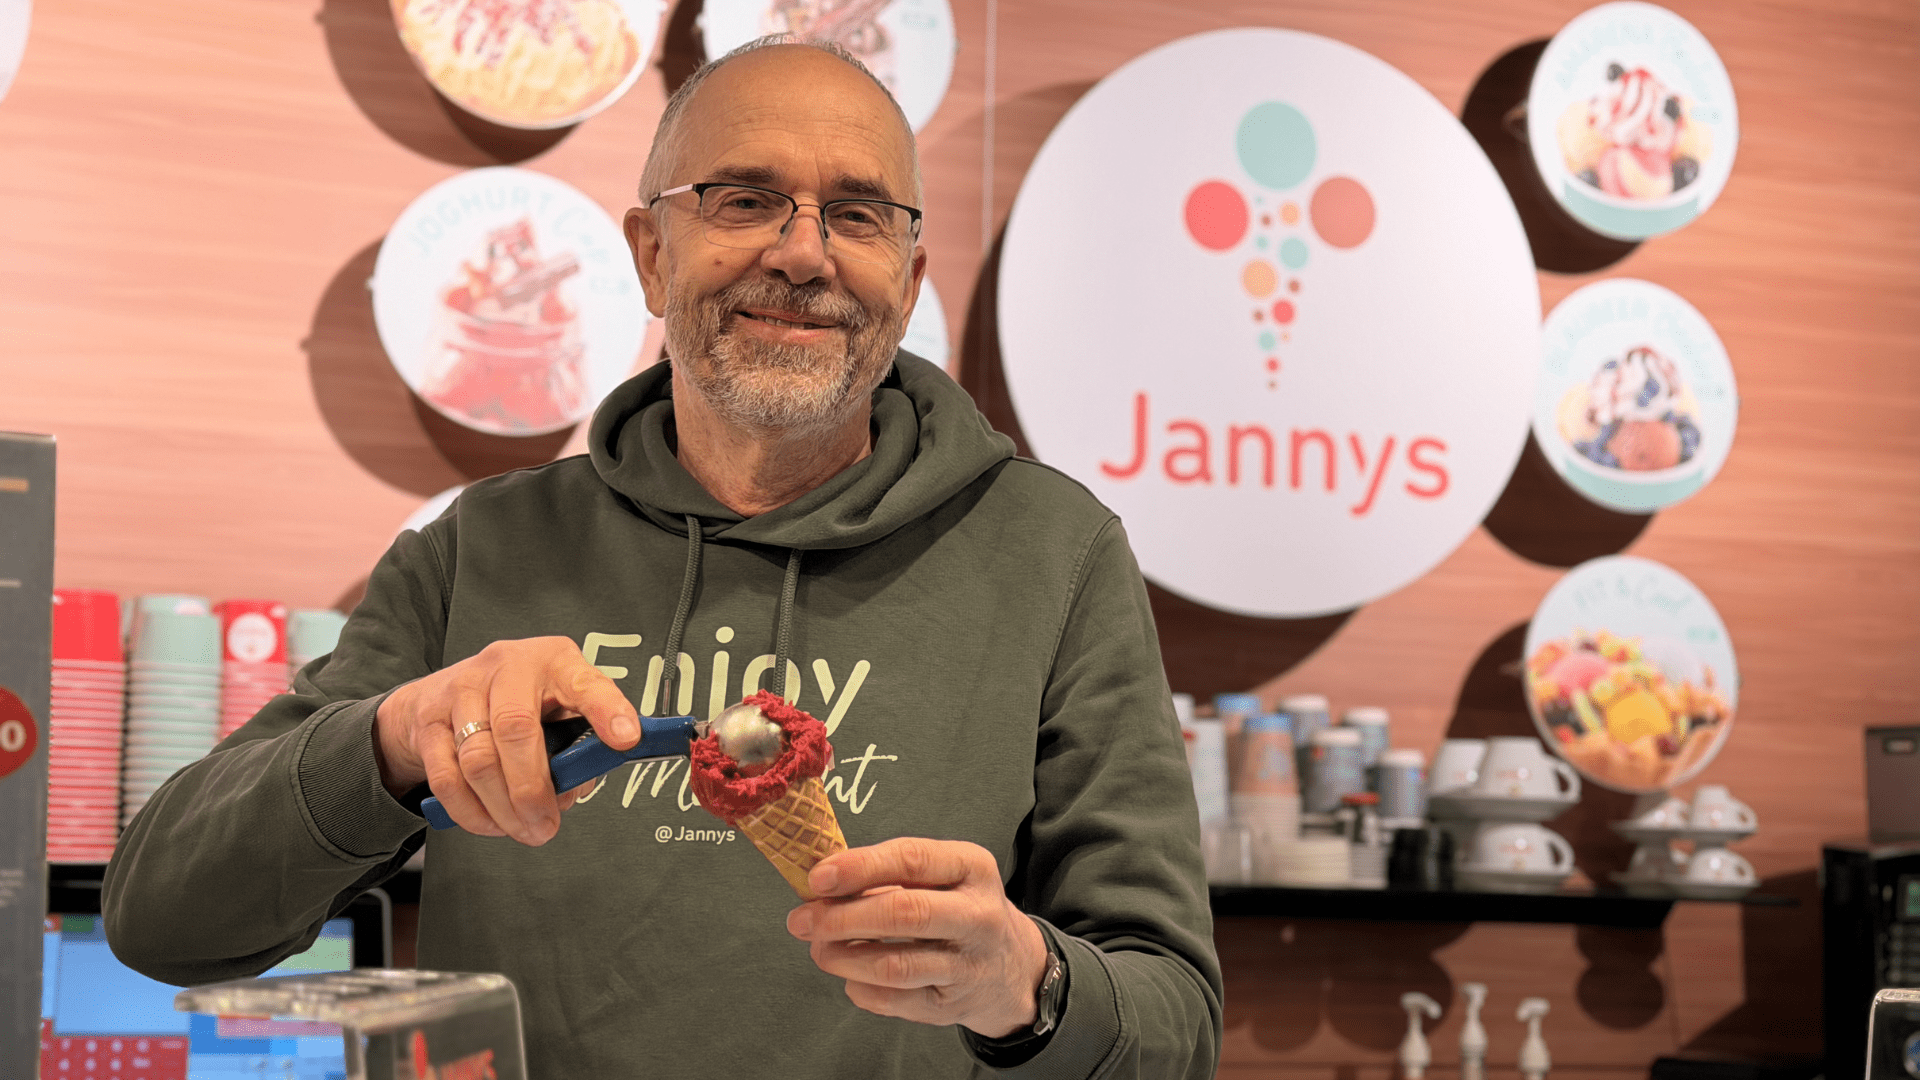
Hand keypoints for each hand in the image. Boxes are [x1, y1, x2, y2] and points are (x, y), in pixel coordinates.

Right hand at [374, 637, 639, 844]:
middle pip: (517, 729)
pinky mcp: (428, 721)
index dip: (607, 710)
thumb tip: (570, 790)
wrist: (443, 692)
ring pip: (478, 759)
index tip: (627, 739)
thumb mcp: (559, 708)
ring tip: (521, 830)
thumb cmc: (519, 704)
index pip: (585, 682)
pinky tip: (489, 823)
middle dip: (532, 789)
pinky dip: (470, 811)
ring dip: (502, 808)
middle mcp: (507, 666)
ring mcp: (462, 690)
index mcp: (554, 660)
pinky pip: (445, 777)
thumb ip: (575, 746)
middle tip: (546, 826)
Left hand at [785, 837, 1049, 1037]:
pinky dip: (859, 988)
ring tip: (818, 948)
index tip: (818, 878)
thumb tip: (821, 883)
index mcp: (973, 867)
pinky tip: (850, 975)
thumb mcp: (941, 874)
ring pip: (894, 965)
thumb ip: (886, 873)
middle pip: (903, 914)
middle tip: (802, 920)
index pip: (912, 860)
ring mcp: (968, 965)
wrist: (1009, 966)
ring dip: (843, 957)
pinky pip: (893, 1000)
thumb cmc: (958, 907)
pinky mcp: (951, 1006)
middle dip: (842, 917)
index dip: (859, 868)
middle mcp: (978, 916)